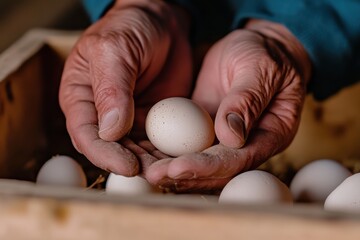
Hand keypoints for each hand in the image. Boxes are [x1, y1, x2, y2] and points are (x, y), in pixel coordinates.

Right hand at [59, 0, 192, 175]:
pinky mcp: (152, 121)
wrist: (162, 23)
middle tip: (154, 174)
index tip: (127, 165)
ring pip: (136, 150)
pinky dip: (167, 152)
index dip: (104, 154)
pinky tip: (181, 159)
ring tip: (170, 171)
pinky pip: (158, 142)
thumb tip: (110, 131)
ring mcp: (128, 119)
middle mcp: (102, 114)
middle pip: (111, 149)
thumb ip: (111, 89)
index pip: (86, 134)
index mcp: (81, 98)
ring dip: (152, 163)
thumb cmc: (130, 28)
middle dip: (131, 164)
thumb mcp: (114, 50)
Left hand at [145, 19, 311, 191]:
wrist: (253, 47)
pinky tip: (147, 154)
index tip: (178, 167)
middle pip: (217, 171)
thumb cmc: (263, 53)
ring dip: (172, 169)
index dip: (209, 167)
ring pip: (199, 162)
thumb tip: (231, 137)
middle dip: (185, 175)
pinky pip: (188, 146)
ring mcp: (225, 138)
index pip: (240, 159)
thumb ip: (247, 100)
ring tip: (146, 170)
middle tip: (154, 175)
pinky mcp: (206, 129)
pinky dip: (169, 152)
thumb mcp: (260, 68)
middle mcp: (248, 144)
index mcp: (270, 134)